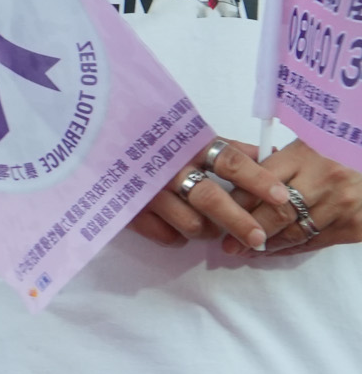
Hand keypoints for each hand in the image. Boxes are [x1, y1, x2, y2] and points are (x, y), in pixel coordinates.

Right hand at [127, 140, 280, 249]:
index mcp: (187, 146)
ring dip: (207, 229)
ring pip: (192, 224)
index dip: (257, 179)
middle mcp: (169, 169)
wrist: (93, 143)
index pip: (229, 162)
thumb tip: (270, 154)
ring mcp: (147, 192)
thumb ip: (228, 147)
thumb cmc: (150, 141)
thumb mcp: (188, 136)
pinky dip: (178, 236)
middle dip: (240, 221)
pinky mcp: (130, 212)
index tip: (281, 196)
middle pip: (212, 198)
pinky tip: (177, 226)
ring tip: (208, 225)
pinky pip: (167, 236)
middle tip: (258, 238)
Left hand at [209, 139, 361, 256]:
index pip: (260, 183)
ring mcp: (341, 205)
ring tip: (245, 250)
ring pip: (294, 233)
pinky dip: (290, 249)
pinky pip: (314, 243)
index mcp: (306, 155)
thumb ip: (277, 163)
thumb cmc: (337, 151)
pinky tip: (274, 251)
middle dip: (247, 230)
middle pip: (276, 213)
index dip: (237, 203)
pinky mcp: (354, 226)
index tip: (219, 214)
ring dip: (266, 245)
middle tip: (227, 244)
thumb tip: (238, 186)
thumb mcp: (307, 145)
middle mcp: (324, 181)